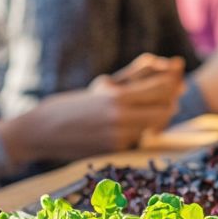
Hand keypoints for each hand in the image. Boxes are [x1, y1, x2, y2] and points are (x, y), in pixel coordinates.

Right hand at [0, 55, 183, 161]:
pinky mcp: (113, 151)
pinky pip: (138, 139)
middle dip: (170, 104)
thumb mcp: (101, 87)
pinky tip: (135, 127)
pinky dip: (141, 132)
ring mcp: (118, 137)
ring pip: (153, 127)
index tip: (177, 82)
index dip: (173, 86)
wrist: (40, 131)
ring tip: (154, 112)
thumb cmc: (70, 105)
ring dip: (157, 120)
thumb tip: (161, 68)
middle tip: (171, 100)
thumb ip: (131, 79)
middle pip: (164, 111)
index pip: (160, 90)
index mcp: (117, 97)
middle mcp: (121, 118)